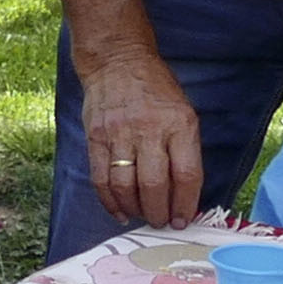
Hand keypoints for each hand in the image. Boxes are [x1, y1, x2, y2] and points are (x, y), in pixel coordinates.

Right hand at [72, 43, 203, 225]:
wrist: (118, 61)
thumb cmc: (157, 90)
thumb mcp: (184, 112)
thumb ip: (185, 150)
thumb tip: (185, 194)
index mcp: (179, 124)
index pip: (186, 174)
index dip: (185, 204)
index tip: (183, 219)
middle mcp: (149, 129)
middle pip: (154, 185)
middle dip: (159, 213)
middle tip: (161, 222)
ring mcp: (119, 133)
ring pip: (125, 186)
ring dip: (134, 209)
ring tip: (141, 216)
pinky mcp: (96, 137)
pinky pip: (101, 178)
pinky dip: (109, 201)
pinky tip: (119, 210)